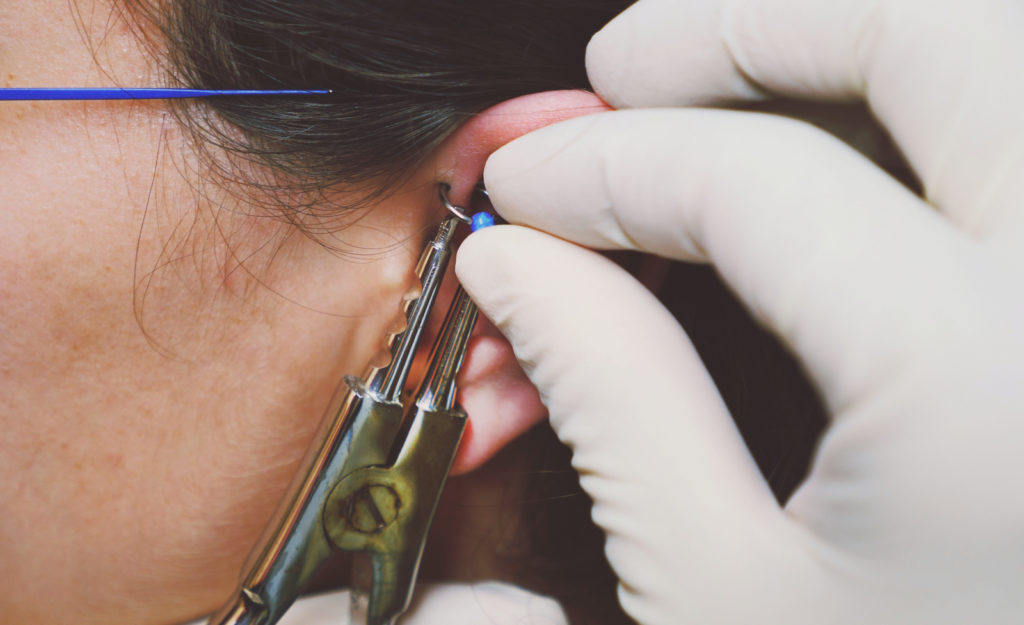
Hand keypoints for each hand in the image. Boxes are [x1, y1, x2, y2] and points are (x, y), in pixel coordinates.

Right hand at [455, 0, 1023, 622]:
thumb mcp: (720, 598)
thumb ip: (611, 396)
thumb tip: (519, 265)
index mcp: (990, 389)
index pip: (760, 183)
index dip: (610, 165)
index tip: (527, 184)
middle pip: (940, 26)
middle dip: (750, 22)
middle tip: (628, 65)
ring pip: (1009, 51)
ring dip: (855, 35)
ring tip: (721, 77)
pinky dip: (937, 106)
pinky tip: (849, 144)